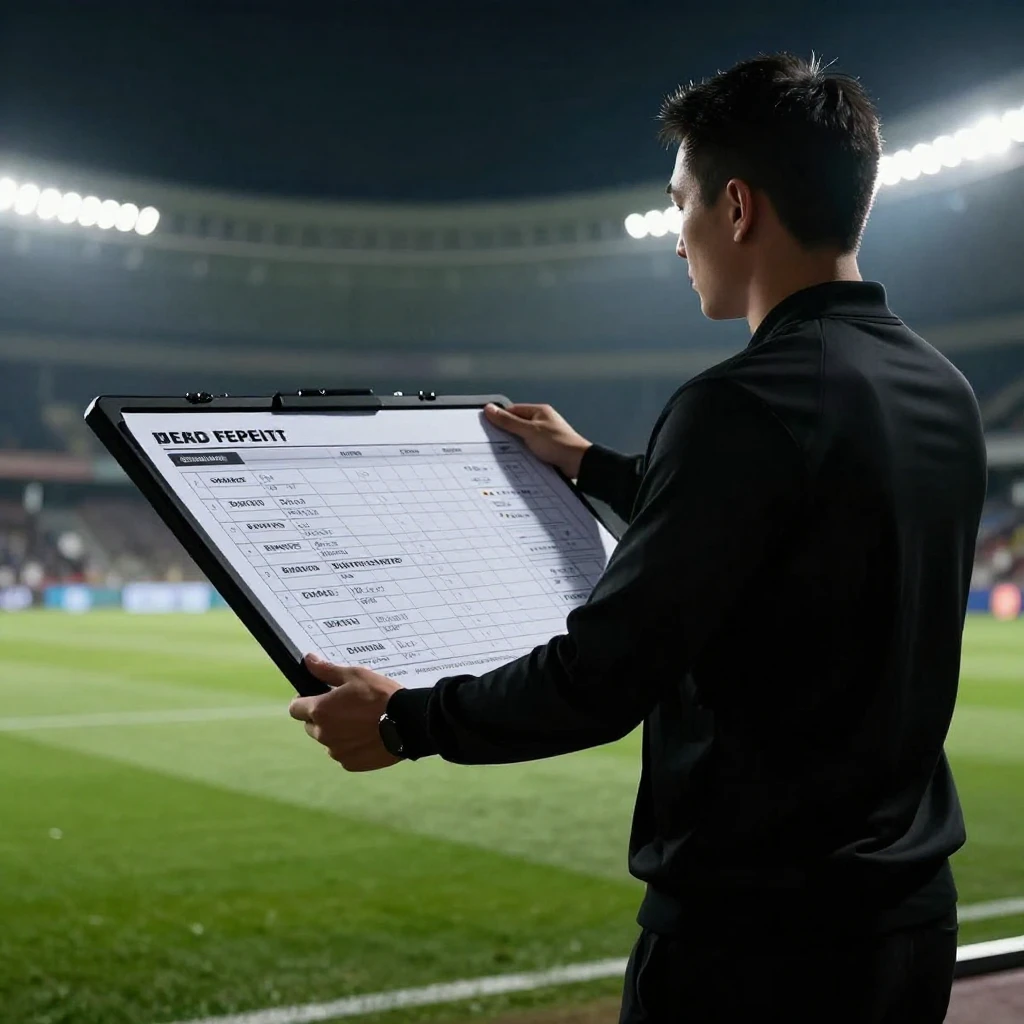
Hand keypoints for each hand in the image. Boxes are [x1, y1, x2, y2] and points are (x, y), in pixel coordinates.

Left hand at [288, 654, 403, 771]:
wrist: (408, 723)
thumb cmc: (381, 695)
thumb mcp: (355, 675)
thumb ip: (327, 670)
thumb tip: (308, 660)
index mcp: (320, 710)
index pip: (295, 708)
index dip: (303, 701)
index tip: (316, 696)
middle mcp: (323, 734)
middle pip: (311, 725)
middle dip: (322, 717)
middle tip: (344, 708)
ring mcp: (336, 751)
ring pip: (327, 740)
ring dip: (336, 732)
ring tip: (360, 722)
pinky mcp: (350, 763)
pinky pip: (343, 753)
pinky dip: (350, 745)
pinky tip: (367, 735)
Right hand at [484, 402, 591, 478]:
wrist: (578, 463)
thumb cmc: (559, 444)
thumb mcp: (529, 431)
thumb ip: (508, 421)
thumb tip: (490, 409)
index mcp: (539, 412)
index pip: (512, 411)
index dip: (500, 418)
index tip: (487, 426)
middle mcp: (541, 422)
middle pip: (516, 425)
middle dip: (506, 434)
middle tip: (493, 442)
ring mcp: (543, 437)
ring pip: (521, 439)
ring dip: (514, 446)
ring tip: (505, 453)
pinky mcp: (545, 450)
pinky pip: (528, 450)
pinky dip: (521, 454)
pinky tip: (516, 461)